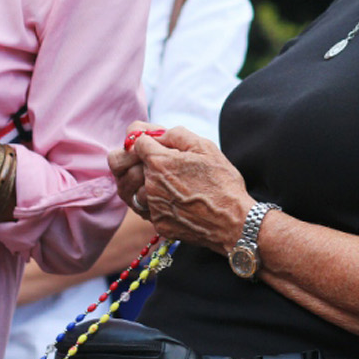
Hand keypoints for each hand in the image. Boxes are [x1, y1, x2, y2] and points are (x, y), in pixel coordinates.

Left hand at [115, 126, 254, 251]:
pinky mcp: (157, 223)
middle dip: (137, 159)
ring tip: (167, 183)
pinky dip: (155, 202)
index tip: (155, 143)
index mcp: (160, 162)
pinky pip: (146, 208)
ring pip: (133, 188)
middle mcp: (150, 185)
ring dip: (144, 182)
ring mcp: (152, 206)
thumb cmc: (222, 182)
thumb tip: (156, 134)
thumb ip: (176, 134)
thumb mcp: (205, 147)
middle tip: (154, 161)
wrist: (233, 221)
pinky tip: (174, 200)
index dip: (145, 139)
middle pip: (125, 164)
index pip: (135, 142)